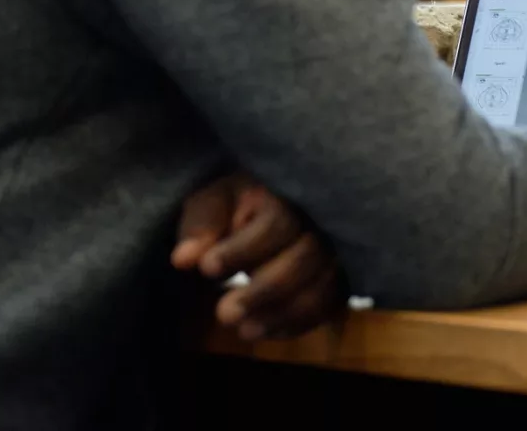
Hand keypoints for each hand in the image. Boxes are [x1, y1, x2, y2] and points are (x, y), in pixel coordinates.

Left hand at [173, 172, 344, 340]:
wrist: (273, 205)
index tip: (207, 269)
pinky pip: (332, 303)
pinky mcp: (342, 276)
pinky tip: (268, 332)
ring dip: (285, 312)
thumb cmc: (239, 204)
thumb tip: (184, 259)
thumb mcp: (214, 203)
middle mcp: (323, 220)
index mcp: (289, 194)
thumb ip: (201, 225)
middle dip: (265, 289)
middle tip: (224, 314)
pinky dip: (301, 323)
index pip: (278, 223)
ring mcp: (338, 249)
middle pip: (307, 256)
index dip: (243, 250)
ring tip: (244, 331)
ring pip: (325, 284)